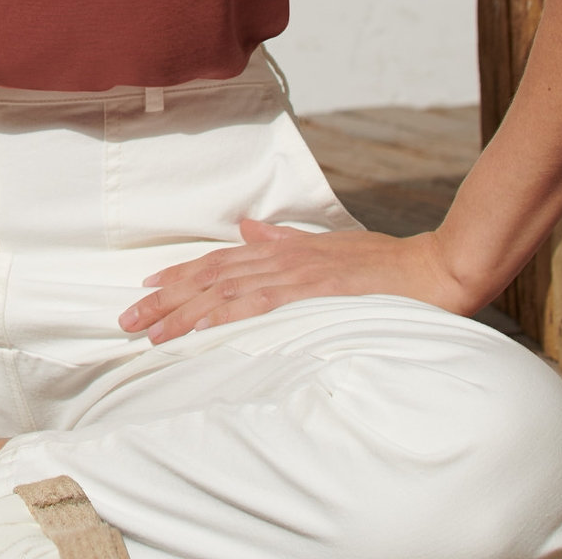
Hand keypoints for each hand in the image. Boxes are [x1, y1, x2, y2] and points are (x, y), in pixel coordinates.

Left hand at [118, 220, 474, 340]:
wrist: (433, 269)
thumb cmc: (386, 265)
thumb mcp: (329, 247)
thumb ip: (286, 242)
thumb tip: (249, 232)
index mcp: (284, 253)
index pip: (220, 264)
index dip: (181, 276)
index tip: (148, 288)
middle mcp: (282, 261)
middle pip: (211, 278)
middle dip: (167, 299)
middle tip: (129, 318)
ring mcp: (295, 278)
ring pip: (225, 293)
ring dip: (183, 312)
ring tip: (149, 330)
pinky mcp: (313, 296)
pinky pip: (259, 307)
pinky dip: (225, 316)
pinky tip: (198, 328)